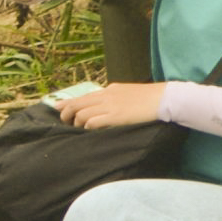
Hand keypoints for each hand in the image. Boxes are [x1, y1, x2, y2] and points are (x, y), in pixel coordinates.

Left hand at [56, 81, 171, 129]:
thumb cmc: (150, 97)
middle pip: (77, 104)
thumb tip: (103, 102)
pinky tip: (90, 130)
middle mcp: (106, 96)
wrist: (164, 99)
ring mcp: (110, 106)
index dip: (67, 103)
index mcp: (110, 90)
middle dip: (66, 114)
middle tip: (64, 122)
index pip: (83, 96)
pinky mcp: (115, 116)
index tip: (57, 108)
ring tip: (79, 129)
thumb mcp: (128, 92)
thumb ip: (114, 96)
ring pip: (82, 114)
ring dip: (77, 122)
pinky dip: (88, 127)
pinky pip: (92, 122)